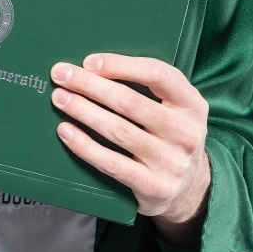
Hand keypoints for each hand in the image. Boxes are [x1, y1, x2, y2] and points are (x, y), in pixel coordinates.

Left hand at [50, 53, 210, 243]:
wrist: (190, 189)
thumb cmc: (169, 136)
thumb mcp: (174, 108)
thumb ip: (147, 88)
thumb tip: (92, 67)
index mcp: (192, 105)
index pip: (157, 74)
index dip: (120, 65)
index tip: (89, 62)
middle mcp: (186, 133)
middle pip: (130, 102)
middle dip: (90, 85)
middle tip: (61, 76)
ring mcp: (172, 163)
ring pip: (118, 131)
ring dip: (83, 111)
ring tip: (60, 98)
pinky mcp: (155, 187)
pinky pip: (111, 163)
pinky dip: (84, 145)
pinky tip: (66, 131)